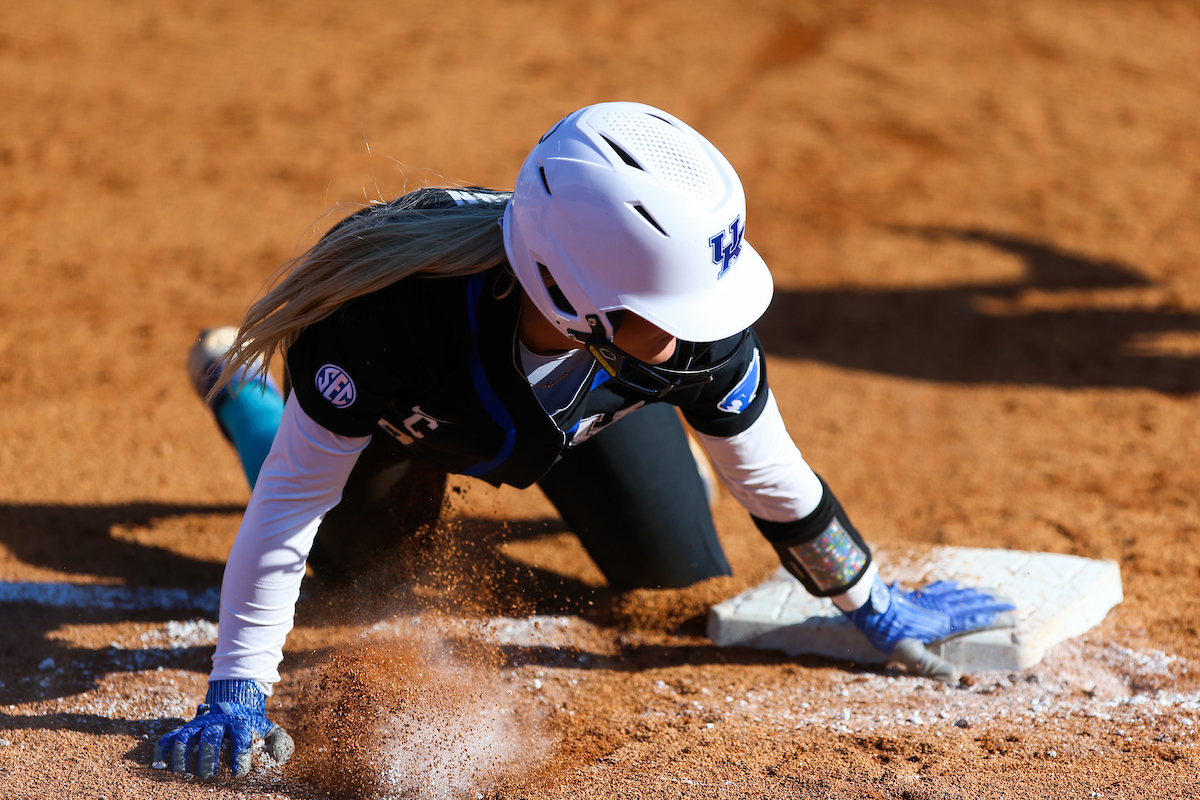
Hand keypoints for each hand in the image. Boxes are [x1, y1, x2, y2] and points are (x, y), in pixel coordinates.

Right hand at [153, 679, 293, 777]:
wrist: (234, 700)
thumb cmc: (251, 723)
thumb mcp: (268, 727)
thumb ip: (279, 741)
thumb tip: (280, 756)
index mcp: (239, 722)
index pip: (240, 738)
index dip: (240, 755)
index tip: (238, 773)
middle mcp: (217, 721)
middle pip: (210, 737)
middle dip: (208, 757)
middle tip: (208, 775)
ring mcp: (198, 724)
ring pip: (186, 737)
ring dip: (182, 756)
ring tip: (183, 774)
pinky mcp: (184, 728)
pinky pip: (168, 738)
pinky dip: (161, 751)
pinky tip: (159, 767)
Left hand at [843, 576, 1016, 682]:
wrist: (870, 607)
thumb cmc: (889, 634)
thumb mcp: (910, 655)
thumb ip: (932, 666)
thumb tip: (955, 676)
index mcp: (945, 623)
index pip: (978, 619)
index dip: (997, 618)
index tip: (1015, 618)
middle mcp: (942, 608)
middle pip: (974, 602)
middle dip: (995, 602)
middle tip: (1013, 603)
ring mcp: (932, 598)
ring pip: (962, 592)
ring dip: (980, 592)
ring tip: (994, 592)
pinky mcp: (921, 594)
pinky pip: (944, 587)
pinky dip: (956, 586)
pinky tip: (960, 585)